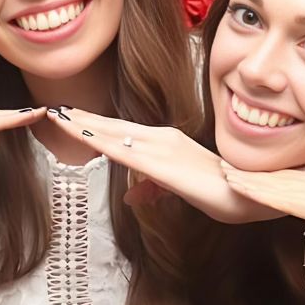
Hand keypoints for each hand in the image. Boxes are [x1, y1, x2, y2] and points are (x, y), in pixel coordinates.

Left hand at [42, 107, 279, 222]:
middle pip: (112, 127)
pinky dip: (98, 142)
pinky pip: (123, 152)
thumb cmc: (223, 191)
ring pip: (112, 135)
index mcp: (164, 141)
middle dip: (82, 120)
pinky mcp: (161, 165)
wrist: (251, 194)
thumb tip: (131, 194)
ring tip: (57, 117)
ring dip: (83, 127)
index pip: (121, 131)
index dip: (94, 124)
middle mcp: (160, 138)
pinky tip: (81, 137)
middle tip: (54, 111)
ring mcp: (160, 149)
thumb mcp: (179, 190)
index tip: (70, 117)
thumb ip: (153, 189)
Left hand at [217, 166, 304, 275]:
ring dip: (250, 180)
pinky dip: (259, 191)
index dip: (279, 181)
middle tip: (227, 166)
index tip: (255, 177)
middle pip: (287, 179)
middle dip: (257, 175)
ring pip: (280, 185)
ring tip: (224, 172)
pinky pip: (283, 197)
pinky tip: (239, 186)